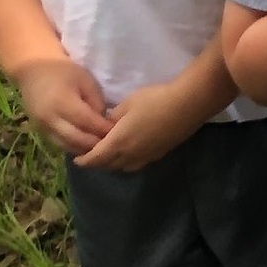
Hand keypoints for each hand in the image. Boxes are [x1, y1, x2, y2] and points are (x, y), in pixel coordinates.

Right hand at [11, 57, 110, 155]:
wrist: (34, 71)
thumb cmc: (64, 72)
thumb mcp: (86, 81)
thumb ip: (96, 102)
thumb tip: (103, 123)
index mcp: (62, 103)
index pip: (87, 122)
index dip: (103, 129)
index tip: (120, 132)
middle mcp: (50, 119)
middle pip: (76, 139)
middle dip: (96, 143)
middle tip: (113, 144)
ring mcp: (42, 127)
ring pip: (67, 146)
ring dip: (85, 149)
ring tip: (102, 147)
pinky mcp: (39, 132)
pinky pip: (59, 144)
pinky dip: (73, 146)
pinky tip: (87, 145)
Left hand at [77, 81, 207, 171]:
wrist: (189, 103)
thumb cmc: (155, 99)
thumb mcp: (127, 103)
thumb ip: (112, 118)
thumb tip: (106, 126)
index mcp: (118, 142)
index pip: (94, 158)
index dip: (83, 160)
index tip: (76, 158)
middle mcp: (130, 155)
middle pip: (107, 166)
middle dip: (96, 162)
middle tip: (91, 154)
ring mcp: (146, 156)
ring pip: (123, 167)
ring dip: (112, 163)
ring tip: (109, 154)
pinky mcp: (160, 154)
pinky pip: (137, 164)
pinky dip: (127, 161)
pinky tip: (130, 151)